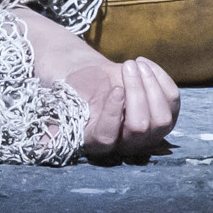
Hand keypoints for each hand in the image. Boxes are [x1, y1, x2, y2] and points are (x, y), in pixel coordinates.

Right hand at [21, 12, 179, 161]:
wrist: (98, 81)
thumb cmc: (78, 91)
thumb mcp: (63, 105)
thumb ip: (54, 127)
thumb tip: (39, 149)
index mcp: (98, 143)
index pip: (109, 137)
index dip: (114, 114)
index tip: (115, 87)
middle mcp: (127, 145)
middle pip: (141, 128)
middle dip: (137, 94)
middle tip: (126, 66)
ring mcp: (151, 133)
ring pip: (163, 118)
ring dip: (150, 86)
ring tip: (134, 64)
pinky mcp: (167, 115)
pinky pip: (174, 100)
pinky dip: (161, 78)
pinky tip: (144, 64)